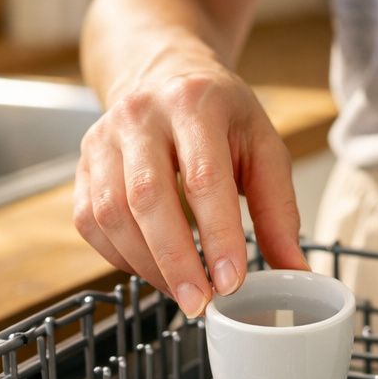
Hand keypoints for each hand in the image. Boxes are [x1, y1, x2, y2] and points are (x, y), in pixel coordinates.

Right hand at [73, 67, 307, 315]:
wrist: (162, 75)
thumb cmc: (219, 116)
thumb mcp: (262, 146)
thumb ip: (279, 210)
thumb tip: (295, 272)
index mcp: (194, 103)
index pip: (203, 177)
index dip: (218, 235)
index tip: (231, 282)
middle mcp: (140, 116)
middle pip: (147, 199)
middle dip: (175, 261)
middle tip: (199, 303)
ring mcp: (102, 140)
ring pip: (111, 215)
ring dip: (148, 265)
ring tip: (182, 291)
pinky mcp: (82, 166)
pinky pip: (90, 223)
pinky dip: (121, 257)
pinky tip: (152, 268)